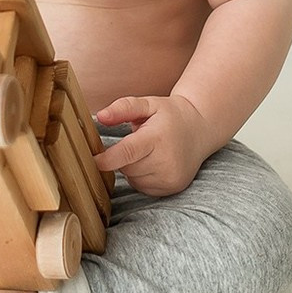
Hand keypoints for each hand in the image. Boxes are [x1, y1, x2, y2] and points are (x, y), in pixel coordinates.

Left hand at [93, 94, 207, 196]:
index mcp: (157, 138)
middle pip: (127, 167)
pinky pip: (143, 187)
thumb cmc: (170, 115)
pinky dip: (142, 177)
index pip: (127, 153)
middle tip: (138, 142)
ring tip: (148, 151)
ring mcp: (170, 177)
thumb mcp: (148, 104)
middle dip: (124, 157)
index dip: (106, 160)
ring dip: (133, 168)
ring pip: (133, 179)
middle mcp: (166, 161)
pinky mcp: (172, 188)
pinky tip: (154, 162)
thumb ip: (123, 108)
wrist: (200, 129)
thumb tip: (101, 117)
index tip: (92, 160)